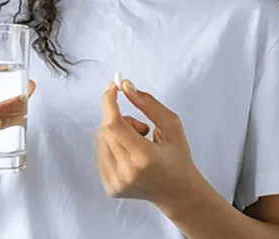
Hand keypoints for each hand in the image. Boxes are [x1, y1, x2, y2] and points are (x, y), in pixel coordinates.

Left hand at [95, 80, 202, 207]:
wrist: (178, 193)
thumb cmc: (178, 158)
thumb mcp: (171, 125)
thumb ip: (148, 103)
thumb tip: (126, 86)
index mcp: (143, 157)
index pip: (114, 124)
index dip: (109, 102)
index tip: (112, 87)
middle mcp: (126, 172)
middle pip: (105, 130)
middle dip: (119, 119)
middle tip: (140, 127)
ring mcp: (116, 183)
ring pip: (100, 141)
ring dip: (115, 134)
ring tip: (138, 145)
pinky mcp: (110, 188)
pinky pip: (100, 155)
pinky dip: (112, 147)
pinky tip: (130, 156)